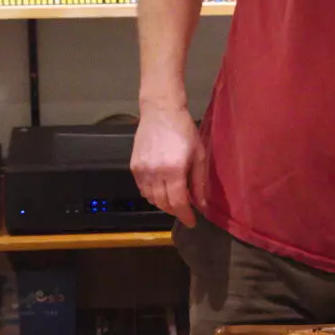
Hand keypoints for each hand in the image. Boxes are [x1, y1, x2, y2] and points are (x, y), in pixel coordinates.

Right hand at [130, 102, 206, 226]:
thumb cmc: (184, 130)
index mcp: (174, 170)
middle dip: (176, 211)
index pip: (178, 203)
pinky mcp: (134, 166)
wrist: (160, 111)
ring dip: (163, 204)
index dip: (185, 216)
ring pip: (151, 199)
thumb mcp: (198, 154)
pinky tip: (161, 190)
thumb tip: (201, 204)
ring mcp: (142, 170)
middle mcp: (155, 173)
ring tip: (174, 200)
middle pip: (164, 204)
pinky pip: (142, 189)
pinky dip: (152, 195)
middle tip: (185, 210)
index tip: (192, 222)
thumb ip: (199, 181)